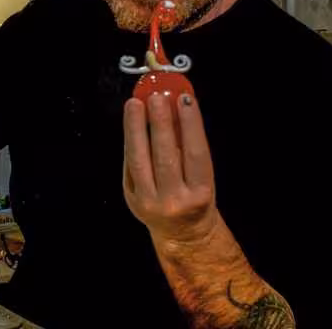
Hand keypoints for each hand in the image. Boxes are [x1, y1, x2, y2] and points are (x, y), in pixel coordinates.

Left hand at [123, 92, 217, 244]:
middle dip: (159, 123)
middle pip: (164, 156)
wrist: (184, 235)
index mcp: (200, 193)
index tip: (184, 99)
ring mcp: (148, 201)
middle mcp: (173, 200)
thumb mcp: (203, 177)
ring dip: (135, 129)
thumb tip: (177, 108)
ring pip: (139, 160)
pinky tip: (129, 123)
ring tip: (134, 104)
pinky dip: (129, 142)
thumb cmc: (196, 199)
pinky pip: (128, 166)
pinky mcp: (130, 199)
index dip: (190, 125)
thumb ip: (190, 147)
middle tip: (156, 97)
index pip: (196, 154)